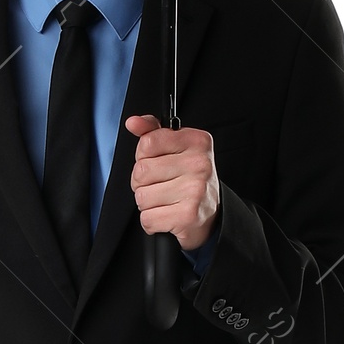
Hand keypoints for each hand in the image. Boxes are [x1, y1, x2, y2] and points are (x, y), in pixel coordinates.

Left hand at [125, 114, 219, 253]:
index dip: (144, 155)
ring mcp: (195, 190)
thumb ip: (152, 132)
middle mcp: (199, 164)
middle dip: (143, 182)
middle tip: (162, 184)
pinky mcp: (188, 215)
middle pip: (141, 171)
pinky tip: (167, 214)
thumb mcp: (174, 148)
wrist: (210, 212)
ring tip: (166, 200)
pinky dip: (152, 221)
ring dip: (147, 203)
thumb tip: (133, 122)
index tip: (158, 162)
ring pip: (142, 196)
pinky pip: (147, 218)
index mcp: (196, 141)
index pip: (147, 143)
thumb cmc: (188, 177)